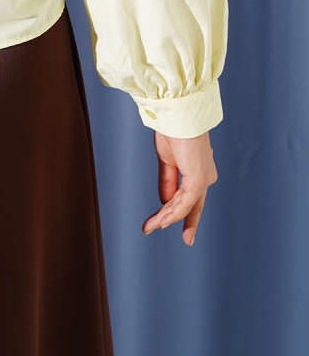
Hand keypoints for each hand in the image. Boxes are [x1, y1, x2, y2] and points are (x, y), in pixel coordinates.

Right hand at [141, 129, 218, 245]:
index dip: (178, 211)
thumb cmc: (172, 130)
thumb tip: (165, 203)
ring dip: (165, 217)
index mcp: (200, 170)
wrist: (176, 115)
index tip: (164, 222)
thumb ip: (168, 182)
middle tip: (185, 240)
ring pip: (184, 205)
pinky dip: (171, 212)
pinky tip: (161, 221)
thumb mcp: (167, 160)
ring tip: (149, 227)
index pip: (191, 197)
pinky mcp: (199, 180)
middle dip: (186, 223)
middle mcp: (206, 176)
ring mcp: (204, 179)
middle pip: (193, 205)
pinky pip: (184, 202)